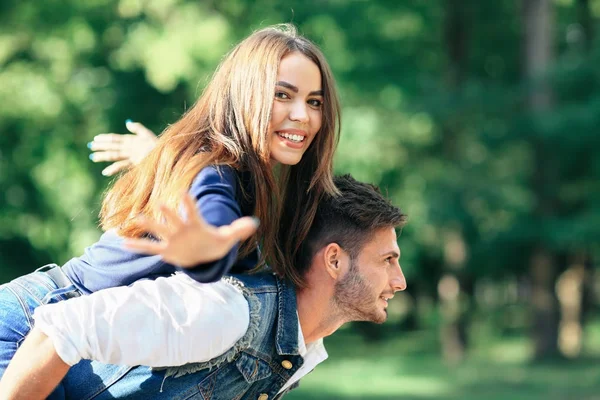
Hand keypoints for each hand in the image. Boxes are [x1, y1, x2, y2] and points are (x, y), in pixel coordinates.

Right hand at [88, 120, 157, 175]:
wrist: (166, 156)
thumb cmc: (159, 145)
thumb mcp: (148, 135)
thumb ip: (138, 128)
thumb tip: (127, 122)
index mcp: (131, 140)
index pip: (115, 138)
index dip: (105, 138)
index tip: (96, 138)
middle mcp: (129, 149)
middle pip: (113, 147)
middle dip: (101, 147)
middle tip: (90, 146)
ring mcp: (131, 157)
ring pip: (114, 156)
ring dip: (104, 156)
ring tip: (93, 157)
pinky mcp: (134, 165)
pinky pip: (121, 166)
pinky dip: (113, 169)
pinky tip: (105, 172)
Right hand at [124, 194, 259, 267]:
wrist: (203, 254)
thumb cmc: (215, 243)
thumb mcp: (228, 238)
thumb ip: (239, 230)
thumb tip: (255, 223)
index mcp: (196, 224)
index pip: (193, 211)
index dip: (190, 203)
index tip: (185, 192)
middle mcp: (181, 229)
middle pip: (173, 219)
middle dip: (168, 213)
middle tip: (161, 203)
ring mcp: (172, 239)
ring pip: (159, 230)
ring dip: (149, 225)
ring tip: (136, 217)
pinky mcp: (166, 250)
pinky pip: (150, 248)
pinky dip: (138, 246)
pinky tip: (124, 242)